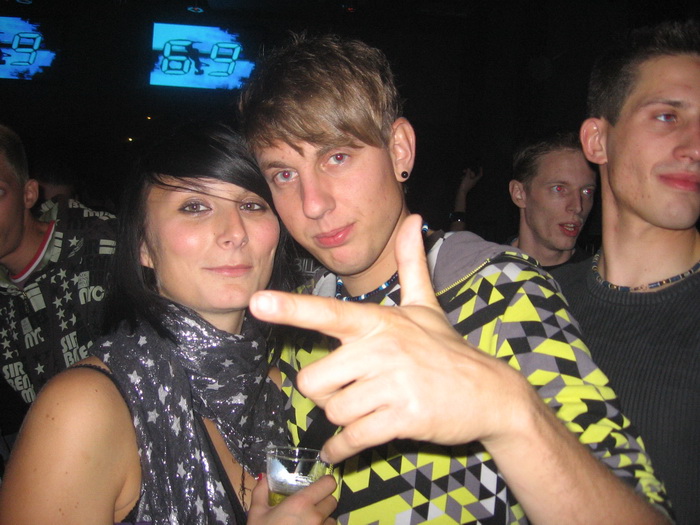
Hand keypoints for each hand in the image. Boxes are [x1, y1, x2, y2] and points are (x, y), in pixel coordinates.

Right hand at [247, 474, 336, 524]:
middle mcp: (316, 516)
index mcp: (301, 503)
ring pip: (332, 520)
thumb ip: (261, 492)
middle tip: (310, 507)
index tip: (318, 486)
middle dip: (323, 502)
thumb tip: (264, 477)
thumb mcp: (257, 513)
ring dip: (324, 520)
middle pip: (332, 501)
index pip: (329, 484)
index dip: (325, 483)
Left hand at [250, 215, 528, 462]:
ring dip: (342, 419)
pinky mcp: (402, 418)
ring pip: (333, 412)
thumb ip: (411, 264)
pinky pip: (352, 438)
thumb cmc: (448, 349)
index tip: (258, 303)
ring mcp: (393, 384)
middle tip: (349, 390)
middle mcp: (382, 349)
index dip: (291, 308)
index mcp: (379, 322)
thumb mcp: (427, 305)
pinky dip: (341, 451)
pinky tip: (341, 452)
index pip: (328, 312)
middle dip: (323, 393)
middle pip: (313, 381)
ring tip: (366, 410)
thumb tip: (415, 219)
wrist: (491, 393)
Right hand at [455, 167, 482, 203]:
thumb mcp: (466, 177)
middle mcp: (473, 181)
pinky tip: (461, 178)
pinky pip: (466, 179)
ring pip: (469, 176)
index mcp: (475, 180)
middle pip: (473, 174)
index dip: (480, 171)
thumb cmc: (464, 185)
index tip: (480, 167)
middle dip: (469, 172)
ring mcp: (470, 183)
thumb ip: (468, 172)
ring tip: (461, 176)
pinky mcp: (466, 184)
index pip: (480, 175)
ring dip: (465, 175)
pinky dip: (464, 178)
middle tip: (463, 171)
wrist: (461, 192)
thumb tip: (469, 169)